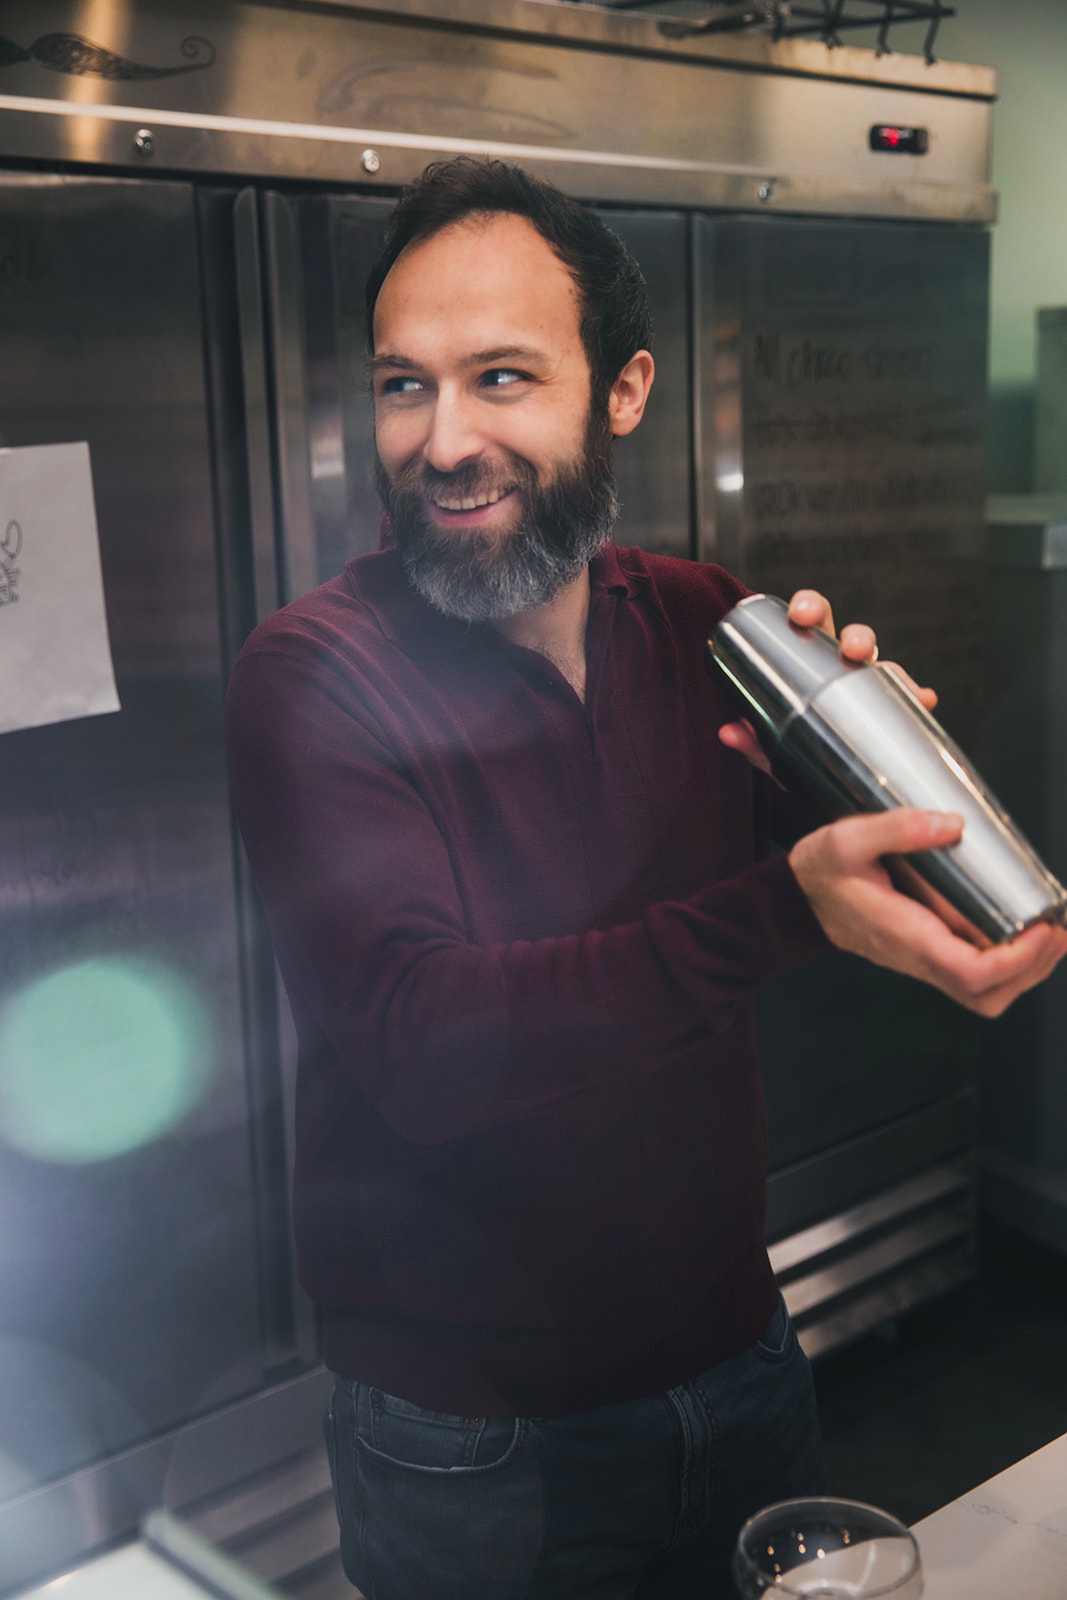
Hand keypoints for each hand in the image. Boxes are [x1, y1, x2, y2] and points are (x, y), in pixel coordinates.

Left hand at [718, 590, 935, 773]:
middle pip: (854, 635)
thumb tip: (727, 733)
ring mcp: (869, 686)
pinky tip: (925, 700)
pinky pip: (905, 700)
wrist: (821, 780)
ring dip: (891, 666)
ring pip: (884, 666)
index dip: (809, 606)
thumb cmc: (795, 748)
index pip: (812, 619)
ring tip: (892, 676)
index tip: (800, 614)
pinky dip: (916, 697)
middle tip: (851, 649)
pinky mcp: (890, 708)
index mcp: (811, 656)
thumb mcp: (773, 749)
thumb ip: (753, 742)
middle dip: (857, 635)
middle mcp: (843, 665)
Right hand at [790, 808, 1066, 1015]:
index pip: (968, 972)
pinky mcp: (928, 955)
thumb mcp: (844, 840)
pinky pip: (976, 978)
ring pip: (984, 994)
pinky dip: (1010, 964)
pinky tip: (1023, 932)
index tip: (1043, 927)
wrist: (797, 900)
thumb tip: (952, 826)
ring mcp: (923, 962)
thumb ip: (896, 828)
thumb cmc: (820, 874)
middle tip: (1058, 930)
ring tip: (1052, 933)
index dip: (1016, 959)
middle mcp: (917, 958)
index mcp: (904, 935)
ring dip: (1027, 971)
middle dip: (1033, 969)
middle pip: (986, 995)